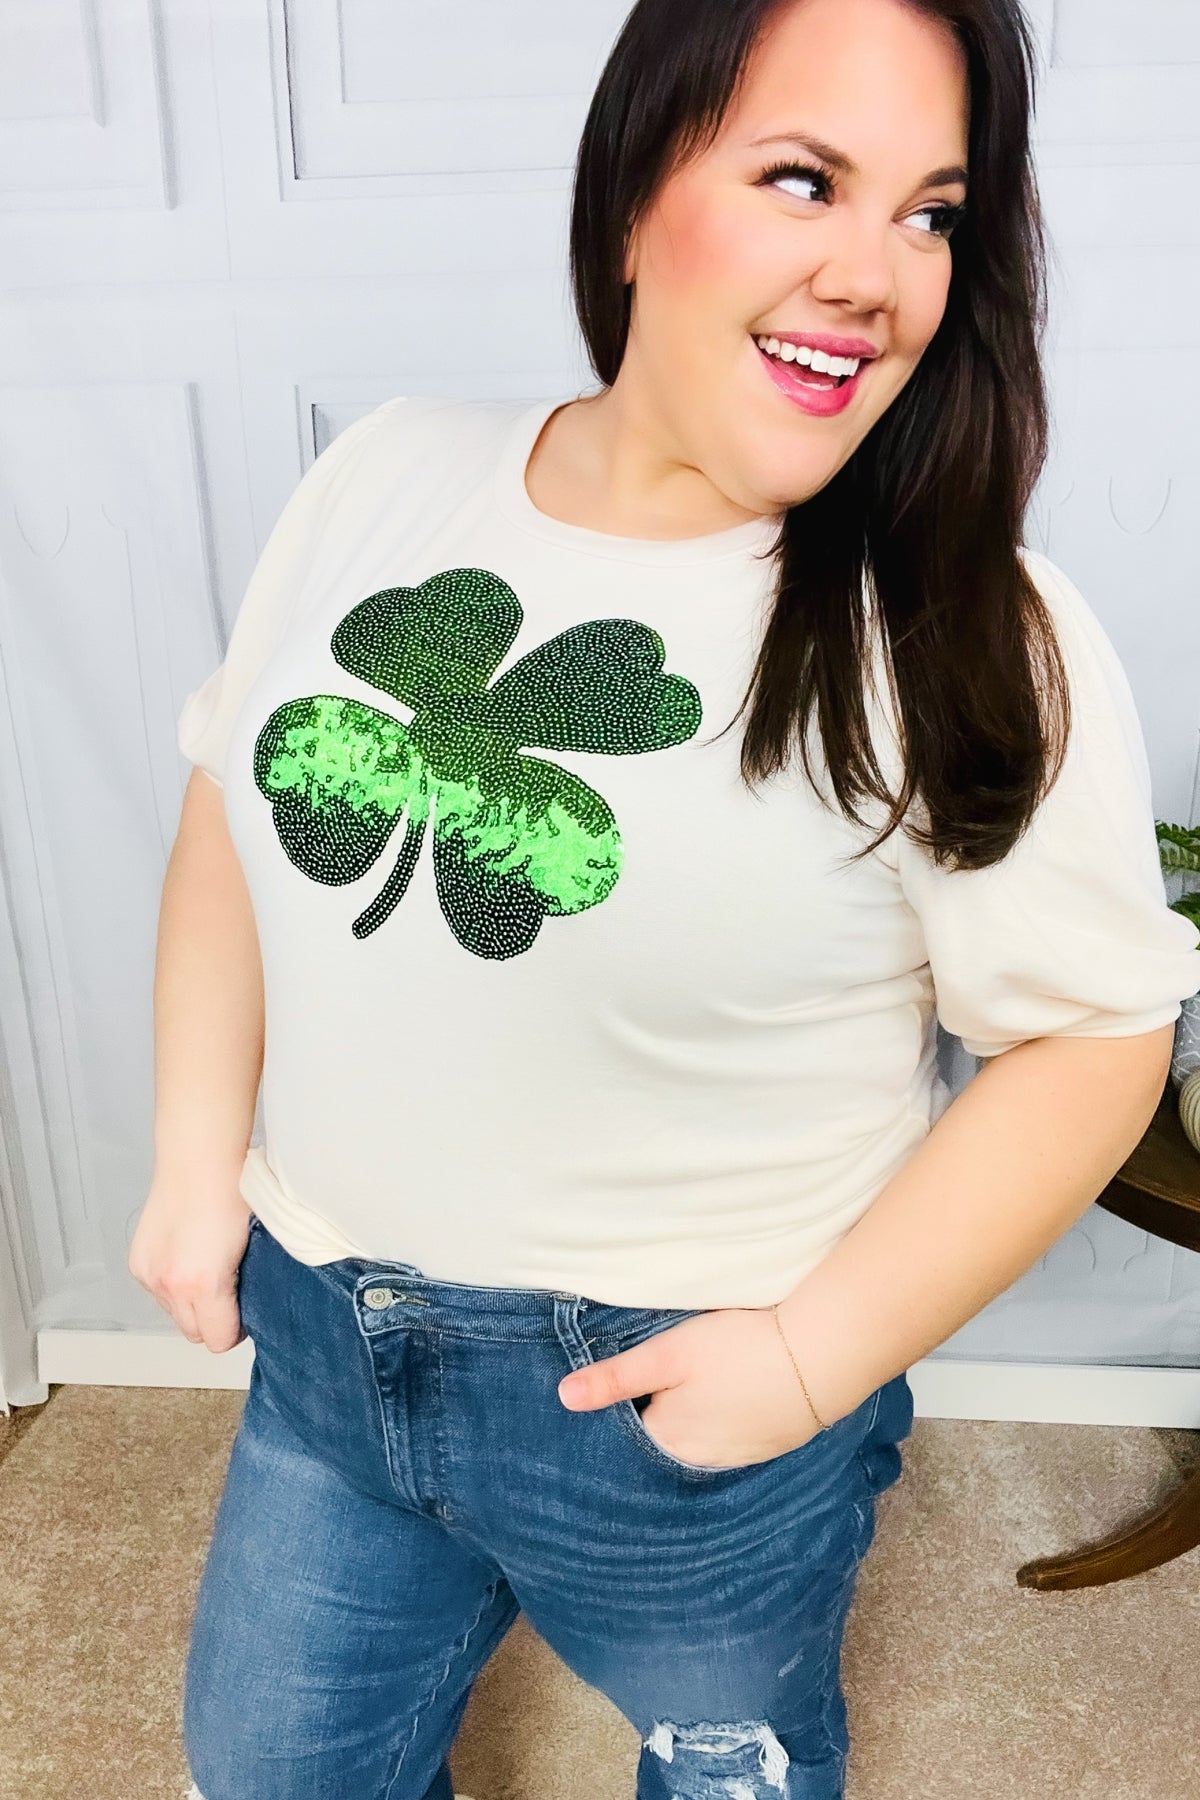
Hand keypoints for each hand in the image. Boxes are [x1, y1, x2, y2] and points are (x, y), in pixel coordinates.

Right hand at [128, 1175, 254, 1352]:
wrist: (198, 1161)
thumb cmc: (232, 1195)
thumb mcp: (251, 1248)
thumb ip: (242, 1286)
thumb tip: (245, 1306)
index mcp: (204, 1284)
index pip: (219, 1340)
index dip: (235, 1330)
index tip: (244, 1314)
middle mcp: (171, 1286)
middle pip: (194, 1333)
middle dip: (212, 1320)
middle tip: (229, 1294)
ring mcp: (150, 1276)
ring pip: (174, 1314)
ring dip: (190, 1304)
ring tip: (207, 1270)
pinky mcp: (138, 1265)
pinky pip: (158, 1294)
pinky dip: (172, 1286)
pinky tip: (187, 1260)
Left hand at [557, 1306, 826, 1469]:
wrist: (818, 1357)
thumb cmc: (736, 1349)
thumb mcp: (667, 1354)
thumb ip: (615, 1378)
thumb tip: (563, 1398)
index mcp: (667, 1441)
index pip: (627, 1436)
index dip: (621, 1411)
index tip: (623, 1387)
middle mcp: (698, 1462)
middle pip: (662, 1443)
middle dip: (654, 1419)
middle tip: (657, 1382)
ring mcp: (737, 1459)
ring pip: (698, 1444)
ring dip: (691, 1423)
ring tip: (695, 1389)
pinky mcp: (768, 1447)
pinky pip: (731, 1442)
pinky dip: (723, 1426)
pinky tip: (729, 1399)